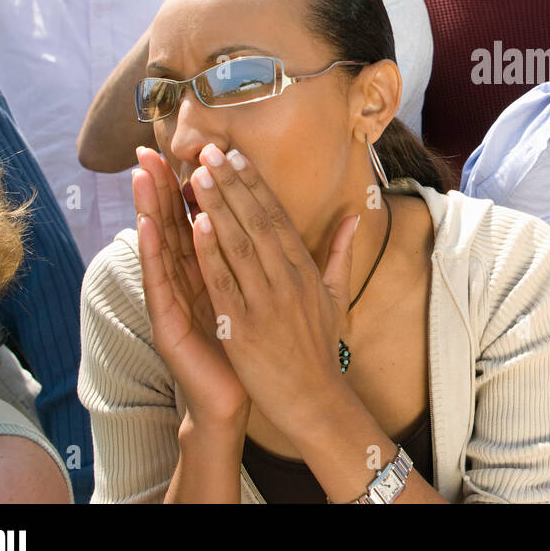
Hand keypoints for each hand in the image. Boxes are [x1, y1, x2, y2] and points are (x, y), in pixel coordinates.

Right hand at [134, 147, 249, 431]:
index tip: (189, 148)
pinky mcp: (167, 324)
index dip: (192, 185)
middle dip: (162, 188)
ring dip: (150, 210)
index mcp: (208, 270)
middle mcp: (185, 281)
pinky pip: (161, 283)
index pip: (197, 218)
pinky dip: (156, 253)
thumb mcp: (256, 295)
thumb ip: (261, 258)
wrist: (236, 398)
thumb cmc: (246, 346)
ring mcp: (172, 301)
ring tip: (143, 174)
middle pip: (172, 226)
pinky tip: (150, 227)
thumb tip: (270, 223)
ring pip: (160, 248)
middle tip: (149, 149)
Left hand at [187, 144, 355, 434]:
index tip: (237, 156)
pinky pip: (222, 283)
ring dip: (217, 208)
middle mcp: (287, 281)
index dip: (256, 185)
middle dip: (233, 184)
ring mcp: (265, 302)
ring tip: (199, 176)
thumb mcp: (335, 296)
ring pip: (238, 245)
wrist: (313, 399)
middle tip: (211, 151)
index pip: (277, 218)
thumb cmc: (319, 347)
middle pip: (257, 222)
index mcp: (305, 271)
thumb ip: (340, 253)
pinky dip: (209, 253)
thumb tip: (353, 216)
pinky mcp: (242, 327)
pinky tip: (196, 225)